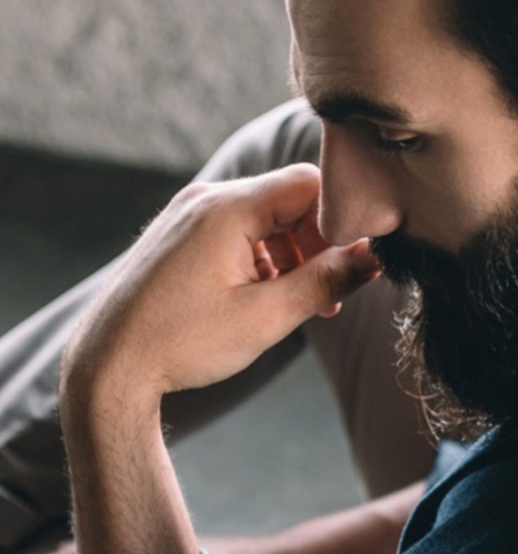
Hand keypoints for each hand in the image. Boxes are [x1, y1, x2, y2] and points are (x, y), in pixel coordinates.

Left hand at [62, 165, 380, 409]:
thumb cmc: (182, 344)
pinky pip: (240, 231)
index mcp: (227, 208)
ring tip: (304, 304)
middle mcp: (206, 199)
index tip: (356, 261)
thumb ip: (328, 280)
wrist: (105, 369)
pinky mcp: (181, 235)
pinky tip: (267, 299)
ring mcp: (189, 215)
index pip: (309, 184)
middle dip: (320, 243)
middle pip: (289, 200)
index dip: (342, 219)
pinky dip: (265, 259)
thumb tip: (375, 256)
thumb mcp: (267, 317)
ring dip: (295, 255)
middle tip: (333, 293)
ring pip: (267, 217)